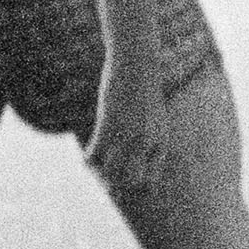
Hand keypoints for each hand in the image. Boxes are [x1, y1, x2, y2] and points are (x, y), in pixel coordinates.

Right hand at [82, 49, 161, 186]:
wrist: (138, 63)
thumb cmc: (145, 86)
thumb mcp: (153, 113)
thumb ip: (148, 135)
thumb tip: (136, 153)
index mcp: (160, 141)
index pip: (151, 179)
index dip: (137, 185)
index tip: (124, 179)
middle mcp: (147, 143)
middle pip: (132, 182)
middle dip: (118, 185)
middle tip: (106, 178)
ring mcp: (127, 136)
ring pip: (111, 173)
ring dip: (101, 174)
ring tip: (95, 166)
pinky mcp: (108, 126)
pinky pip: (94, 156)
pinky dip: (88, 160)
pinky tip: (87, 156)